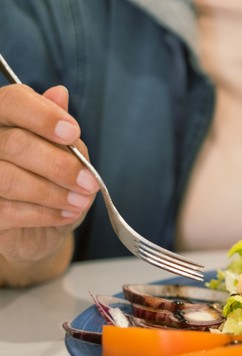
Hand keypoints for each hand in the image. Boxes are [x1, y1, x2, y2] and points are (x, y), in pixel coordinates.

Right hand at [0, 84, 97, 285]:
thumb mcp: (65, 157)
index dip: (43, 116)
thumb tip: (59, 93)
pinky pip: (8, 210)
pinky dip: (44, 214)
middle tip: (89, 182)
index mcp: (3, 119)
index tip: (73, 133)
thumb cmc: (51, 184)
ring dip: (53, 193)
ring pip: (9, 179)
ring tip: (80, 201)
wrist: (36, 230)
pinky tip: (66, 214)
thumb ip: (61, 131)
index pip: (12, 101)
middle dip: (59, 165)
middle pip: (15, 143)